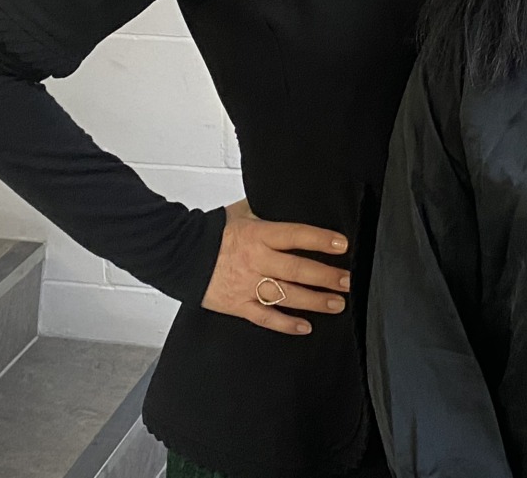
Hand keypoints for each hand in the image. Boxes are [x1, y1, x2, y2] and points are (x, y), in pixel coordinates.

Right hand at [200, 198, 351, 334]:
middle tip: (348, 280)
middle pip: (297, 270)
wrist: (178, 254)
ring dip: (314, 301)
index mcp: (258, 235)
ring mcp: (247, 285)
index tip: (342, 244)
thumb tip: (288, 201)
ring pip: (287, 296)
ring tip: (337, 304)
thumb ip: (266, 211)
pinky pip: (265, 317)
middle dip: (326, 276)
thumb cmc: (211, 232)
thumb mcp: (241, 213)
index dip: (320, 239)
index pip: (295, 235)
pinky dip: (285, 324)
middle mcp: (256, 261)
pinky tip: (304, 326)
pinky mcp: (237, 304)